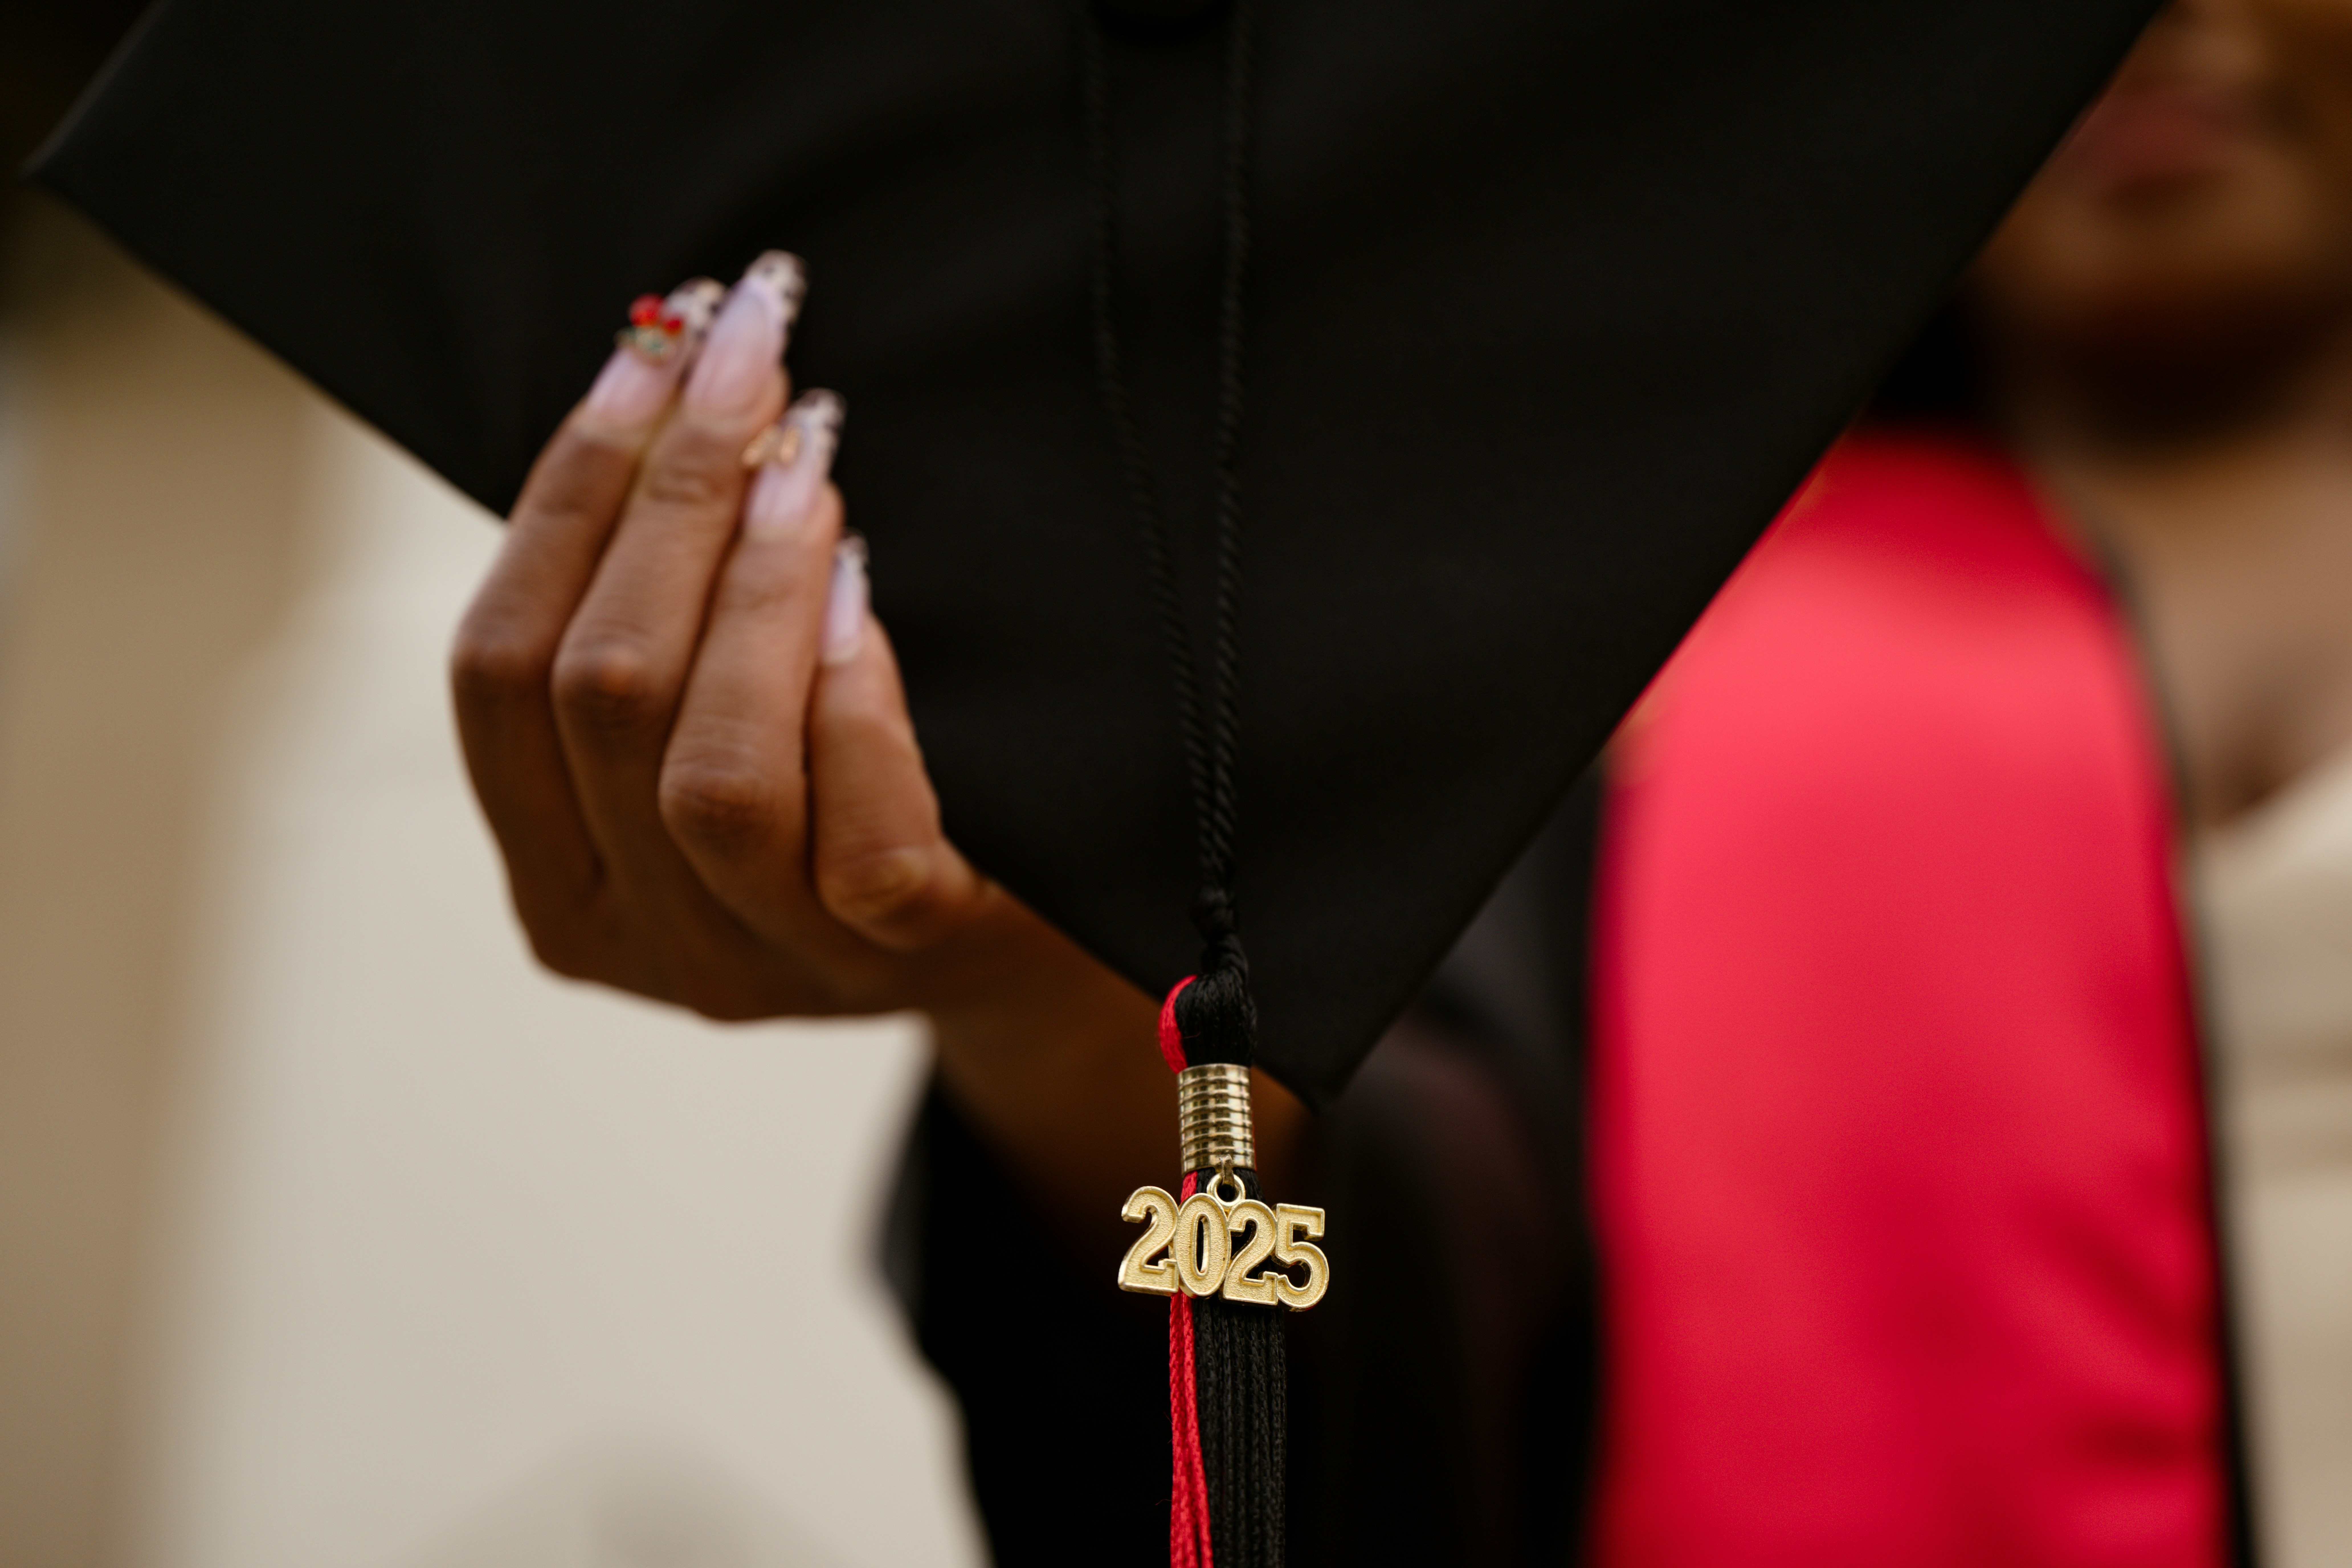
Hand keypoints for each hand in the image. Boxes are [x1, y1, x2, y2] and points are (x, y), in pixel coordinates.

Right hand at [449, 256, 1190, 1225]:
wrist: (1014, 939)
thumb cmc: (853, 796)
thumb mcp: (722, 720)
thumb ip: (664, 623)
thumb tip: (663, 390)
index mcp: (556, 876)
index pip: (497, 668)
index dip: (566, 496)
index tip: (646, 355)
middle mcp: (636, 934)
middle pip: (600, 696)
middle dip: (666, 503)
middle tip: (746, 361)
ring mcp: (762, 965)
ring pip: (710, 772)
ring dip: (754, 590)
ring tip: (806, 461)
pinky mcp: (891, 963)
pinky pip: (856, 839)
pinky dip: (850, 702)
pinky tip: (867, 597)